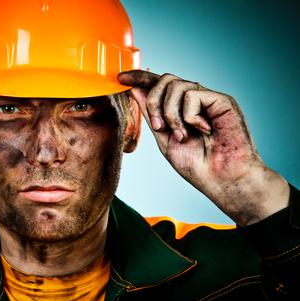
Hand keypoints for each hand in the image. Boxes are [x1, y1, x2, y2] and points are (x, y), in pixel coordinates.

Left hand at [118, 70, 288, 225]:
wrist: (222, 179)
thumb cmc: (196, 165)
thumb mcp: (164, 139)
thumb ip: (151, 115)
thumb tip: (135, 90)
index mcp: (179, 108)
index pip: (157, 85)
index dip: (139, 78)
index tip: (120, 78)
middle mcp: (193, 100)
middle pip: (164, 80)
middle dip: (153, 102)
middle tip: (159, 127)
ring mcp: (208, 98)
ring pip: (176, 85)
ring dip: (170, 113)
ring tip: (181, 135)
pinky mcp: (222, 100)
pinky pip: (193, 95)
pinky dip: (189, 116)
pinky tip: (202, 131)